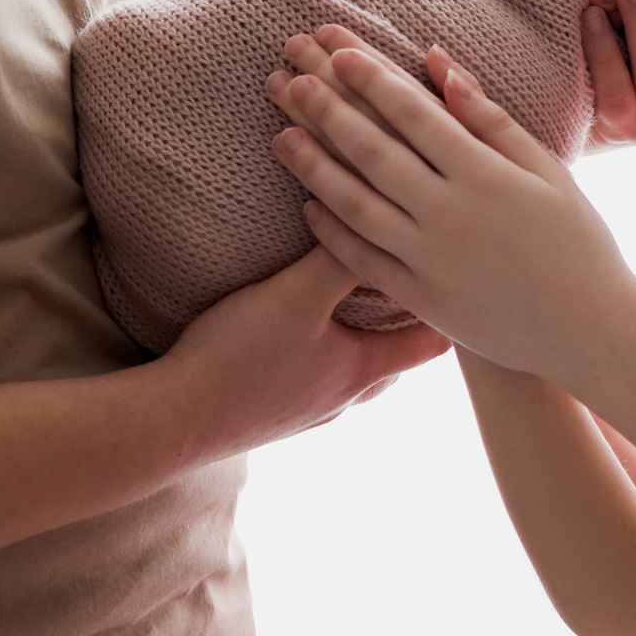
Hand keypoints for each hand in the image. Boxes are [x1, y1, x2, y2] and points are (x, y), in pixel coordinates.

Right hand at [157, 244, 450, 452]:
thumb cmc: (239, 360)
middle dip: (408, 319)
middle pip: (397, 358)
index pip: (434, 342)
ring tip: (359, 299)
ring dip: (361, 336)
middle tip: (416, 276)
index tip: (464, 276)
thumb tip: (377, 213)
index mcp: (363, 372)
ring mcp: (307, 410)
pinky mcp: (272, 411)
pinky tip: (300, 331)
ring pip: (354, 370)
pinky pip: (314, 377)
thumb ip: (339, 255)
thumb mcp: (296, 295)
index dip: (453, 308)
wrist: (170, 421)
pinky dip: (322, 350)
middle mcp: (343, 397)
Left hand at [268, 44, 635, 378]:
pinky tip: (308, 204)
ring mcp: (431, 260)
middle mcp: (451, 215)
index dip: (373, 78)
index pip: (414, 114)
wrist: (590, 332)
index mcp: (486, 175)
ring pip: (357, 204)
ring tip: (280, 134)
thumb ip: (490, 118)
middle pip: (374, 152)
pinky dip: (332, 232)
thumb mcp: (547, 170)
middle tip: (290, 75)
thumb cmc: (578, 243)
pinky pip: (363, 261)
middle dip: (328, 110)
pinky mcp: (421, 300)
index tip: (337, 50)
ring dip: (314, 166)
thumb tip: (440, 64)